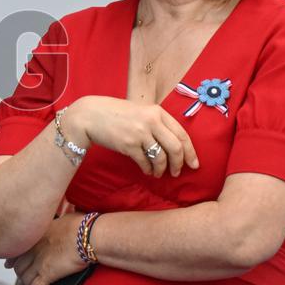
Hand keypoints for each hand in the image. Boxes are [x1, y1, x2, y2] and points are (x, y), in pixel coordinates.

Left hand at [6, 213, 85, 284]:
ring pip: (24, 277)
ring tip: (35, 284)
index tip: (9, 263)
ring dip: (28, 282)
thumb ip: (56, 223)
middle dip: (20, 272)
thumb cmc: (81, 225)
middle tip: (26, 276)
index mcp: (36, 234)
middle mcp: (33, 247)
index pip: (16, 249)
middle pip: (18, 265)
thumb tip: (62, 222)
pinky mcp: (47, 273)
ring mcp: (39, 261)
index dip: (12, 259)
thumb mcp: (63, 218)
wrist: (88, 235)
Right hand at [63, 96, 198, 176]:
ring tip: (158, 173)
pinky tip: (147, 171)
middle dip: (179, 164)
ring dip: (162, 169)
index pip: (182, 134)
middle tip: (177, 172)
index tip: (194, 164)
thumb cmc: (115, 114)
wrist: (90, 115)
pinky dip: (148, 169)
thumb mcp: (139, 111)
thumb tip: (174, 145)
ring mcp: (139, 133)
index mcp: (157, 112)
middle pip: (176, 147)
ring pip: (161, 157)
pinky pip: (145, 162)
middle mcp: (151, 121)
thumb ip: (156, 123)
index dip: (190, 152)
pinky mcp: (128, 145)